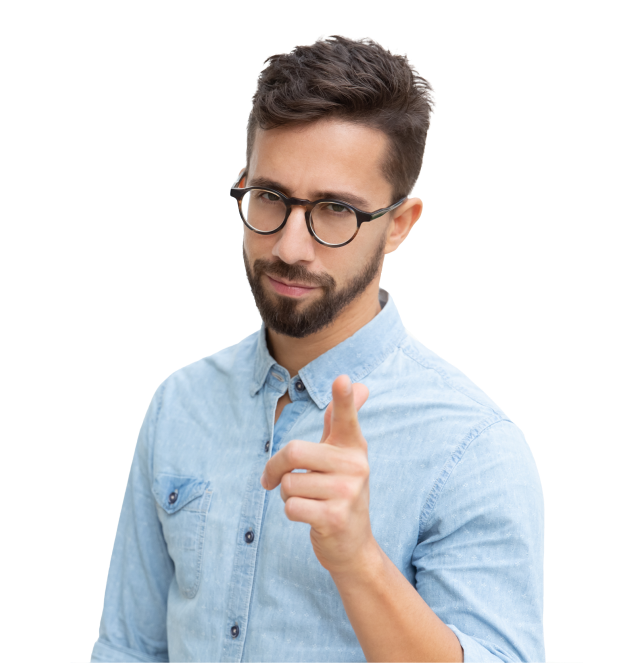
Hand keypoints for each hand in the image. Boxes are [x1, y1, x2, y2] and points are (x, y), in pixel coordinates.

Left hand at [261, 374, 374, 574]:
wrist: (353, 546)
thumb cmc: (340, 491)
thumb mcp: (342, 455)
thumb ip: (340, 421)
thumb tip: (360, 385)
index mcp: (353, 447)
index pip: (346, 417)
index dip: (343, 398)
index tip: (342, 379)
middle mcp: (355, 466)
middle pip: (293, 452)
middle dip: (275, 468)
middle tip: (275, 479)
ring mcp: (347, 492)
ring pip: (289, 483)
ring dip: (287, 494)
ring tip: (308, 501)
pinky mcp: (335, 518)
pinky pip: (291, 506)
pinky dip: (291, 512)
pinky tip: (310, 516)